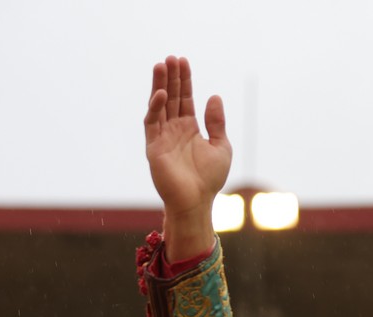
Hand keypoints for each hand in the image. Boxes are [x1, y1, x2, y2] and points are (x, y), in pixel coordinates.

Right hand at [144, 56, 231, 257]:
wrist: (197, 202)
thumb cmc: (209, 179)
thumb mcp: (221, 146)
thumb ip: (217, 122)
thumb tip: (214, 96)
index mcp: (189, 128)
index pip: (185, 98)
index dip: (184, 80)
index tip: (183, 61)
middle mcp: (174, 129)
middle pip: (172, 97)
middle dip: (171, 77)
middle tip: (171, 58)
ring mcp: (162, 137)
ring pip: (159, 105)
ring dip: (160, 85)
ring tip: (161, 65)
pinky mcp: (153, 147)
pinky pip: (152, 123)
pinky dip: (156, 107)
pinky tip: (162, 94)